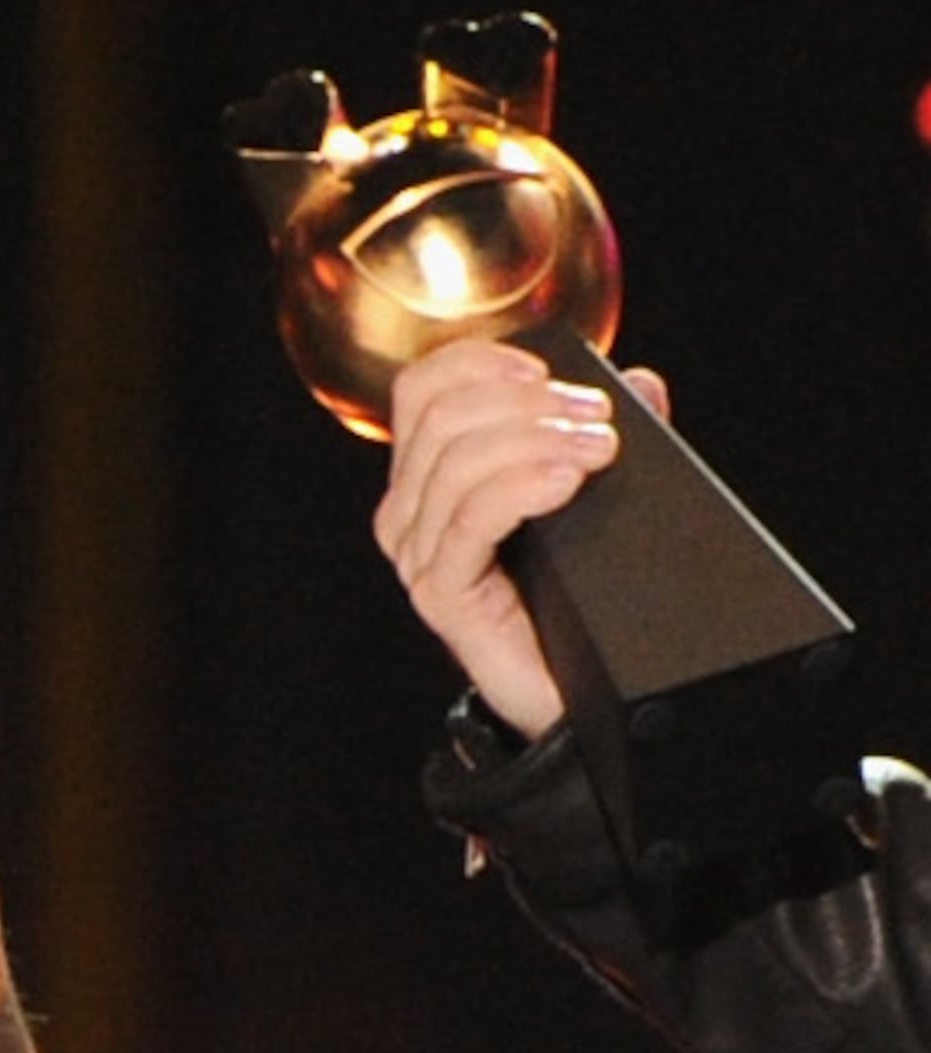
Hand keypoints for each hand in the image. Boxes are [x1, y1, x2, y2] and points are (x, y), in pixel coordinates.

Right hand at [374, 338, 665, 741]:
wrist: (580, 691)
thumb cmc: (579, 593)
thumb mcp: (596, 494)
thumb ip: (607, 433)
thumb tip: (641, 381)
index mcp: (432, 475)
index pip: (423, 388)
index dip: (480, 362)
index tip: (547, 372)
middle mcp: (411, 511)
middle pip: (443, 416)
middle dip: (529, 403)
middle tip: (598, 420)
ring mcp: (420, 555)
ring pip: (457, 460)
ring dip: (538, 440)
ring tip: (600, 452)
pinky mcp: (440, 595)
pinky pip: (469, 520)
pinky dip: (520, 487)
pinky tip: (566, 482)